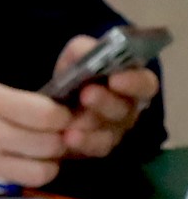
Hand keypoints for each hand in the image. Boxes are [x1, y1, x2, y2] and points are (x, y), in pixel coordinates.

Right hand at [0, 53, 80, 187]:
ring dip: (50, 160)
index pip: (48, 113)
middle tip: (55, 131)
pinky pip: (21, 181)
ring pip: (44, 169)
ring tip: (43, 150)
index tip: (57, 109)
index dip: (62, 112)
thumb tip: (6, 88)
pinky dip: (31, 174)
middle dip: (62, 135)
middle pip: (52, 142)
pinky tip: (24, 163)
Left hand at [54, 36, 158, 164]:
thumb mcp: (76, 56)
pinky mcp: (98, 146)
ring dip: (91, 128)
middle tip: (87, 95)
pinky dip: (82, 144)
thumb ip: (83, 50)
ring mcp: (115, 129)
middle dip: (106, 102)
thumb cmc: (76, 73)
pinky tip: (67, 138)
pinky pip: (95, 149)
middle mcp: (128, 108)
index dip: (134, 82)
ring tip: (71, 125)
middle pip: (125, 109)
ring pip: (111, 132)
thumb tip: (86, 51)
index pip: (144, 83)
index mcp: (131, 82)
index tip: (116, 79)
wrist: (54, 100)